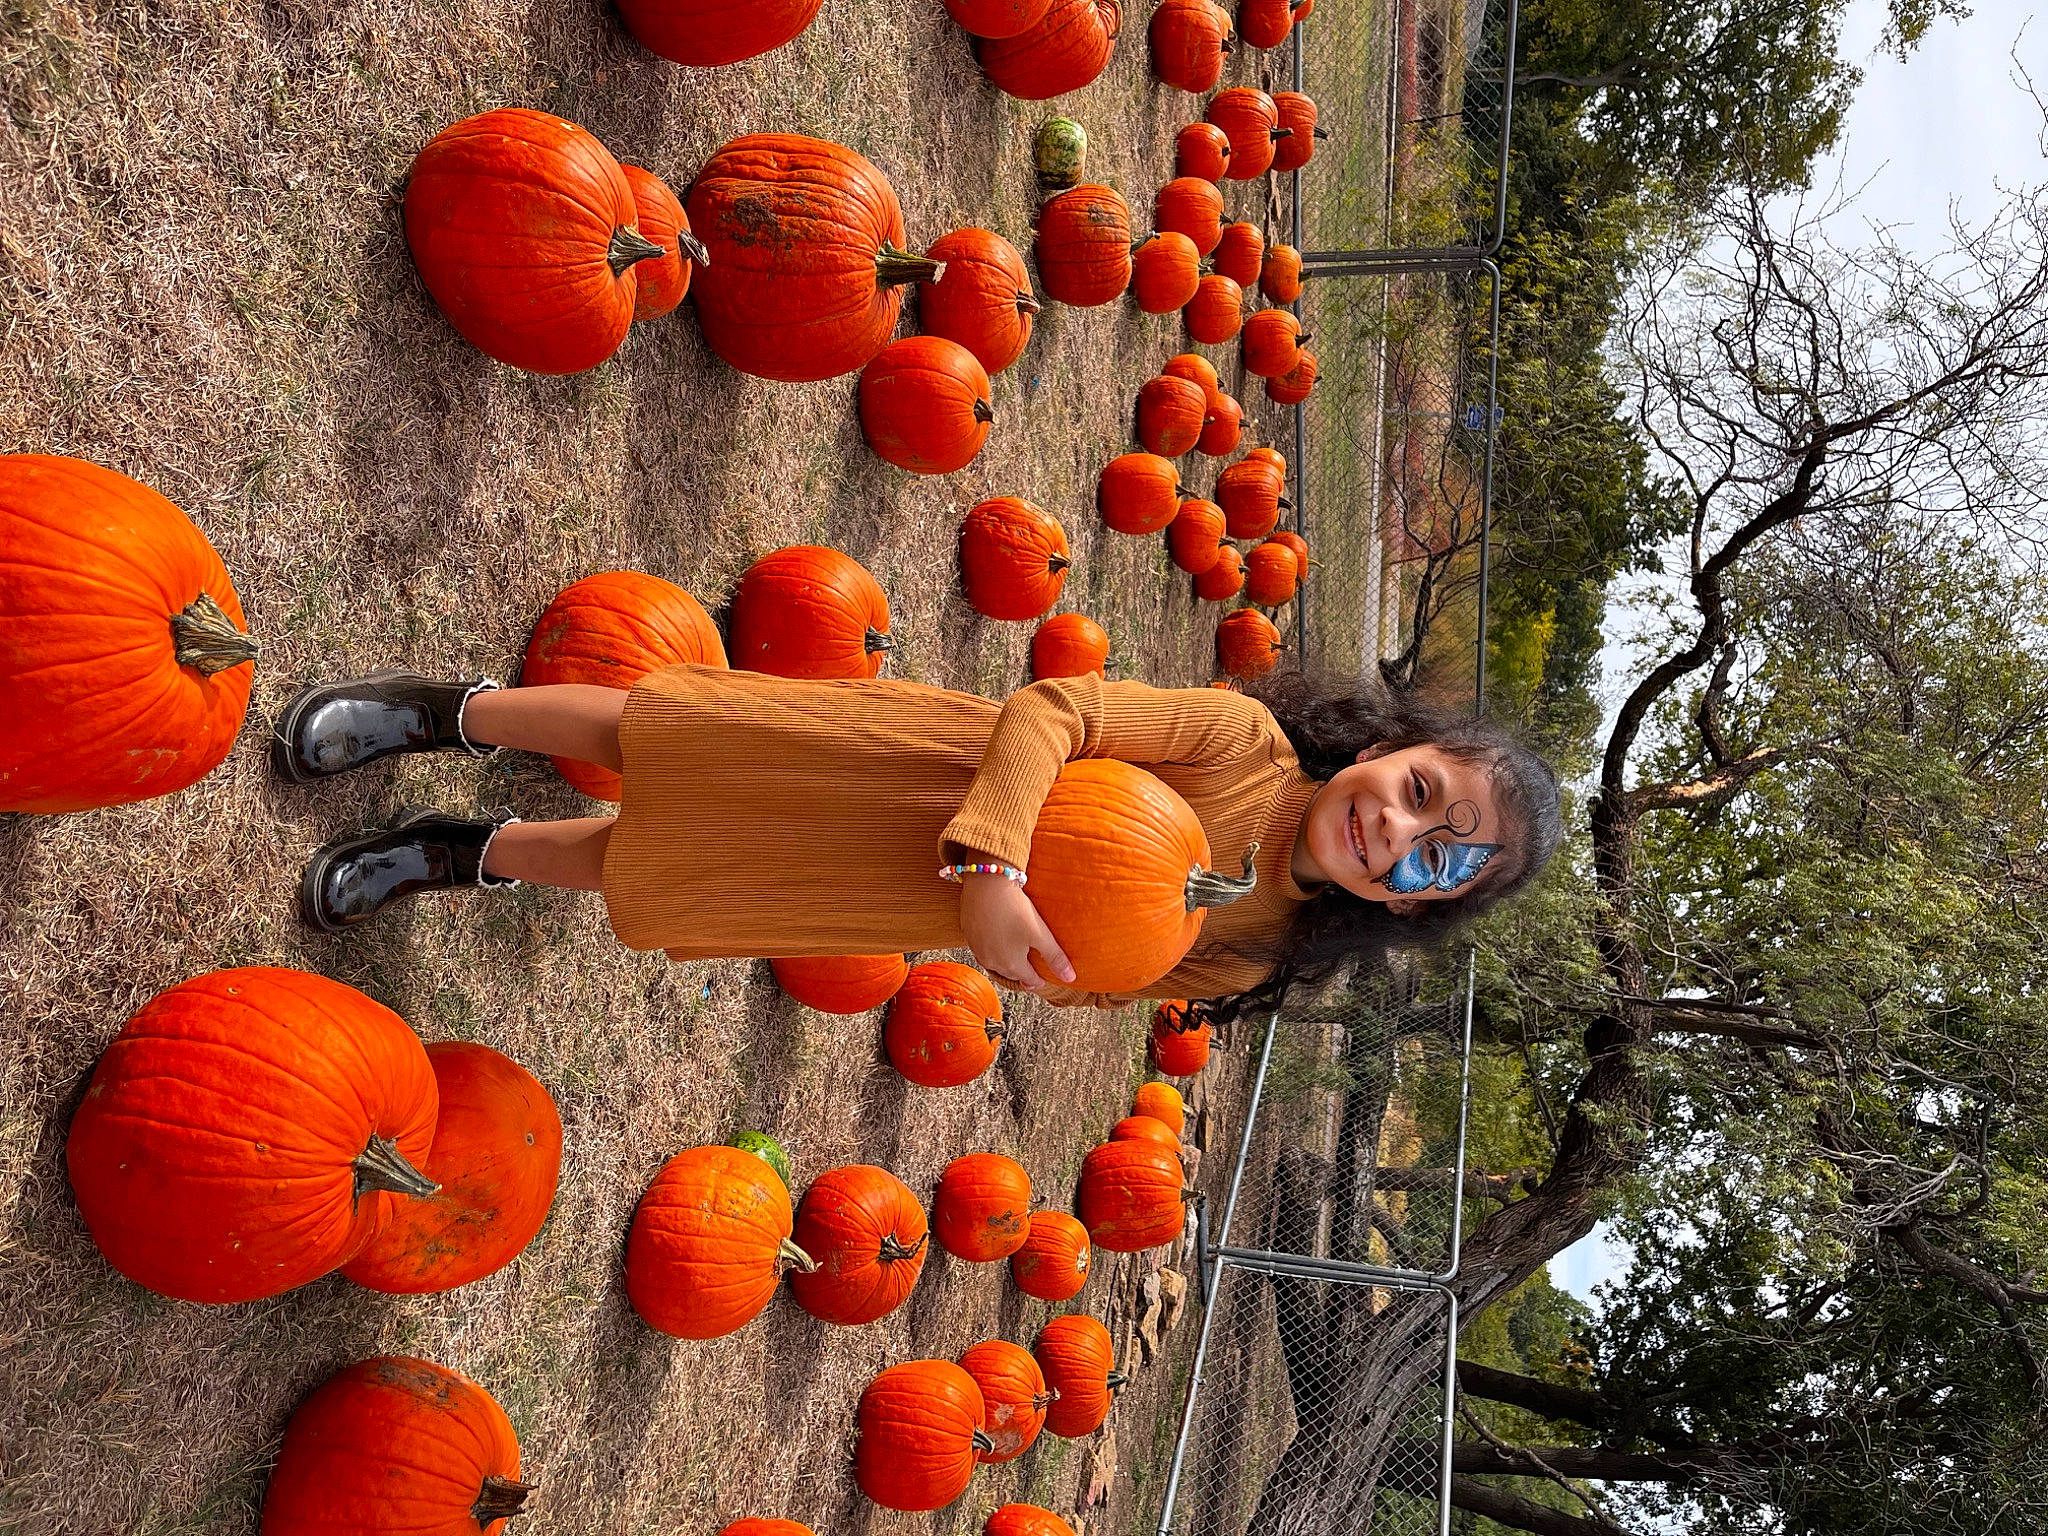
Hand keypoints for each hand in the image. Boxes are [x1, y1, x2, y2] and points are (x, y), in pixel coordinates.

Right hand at [957, 872, 1075, 991]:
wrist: (986, 885)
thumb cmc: (1014, 909)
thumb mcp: (1040, 934)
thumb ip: (1055, 957)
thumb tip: (1070, 978)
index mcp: (1011, 964)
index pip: (1029, 980)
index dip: (1038, 980)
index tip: (1044, 979)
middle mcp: (992, 962)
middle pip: (1011, 973)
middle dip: (1022, 973)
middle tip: (1031, 970)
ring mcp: (977, 949)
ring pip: (994, 963)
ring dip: (1005, 963)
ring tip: (1014, 958)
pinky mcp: (968, 934)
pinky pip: (982, 950)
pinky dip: (992, 950)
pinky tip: (996, 941)